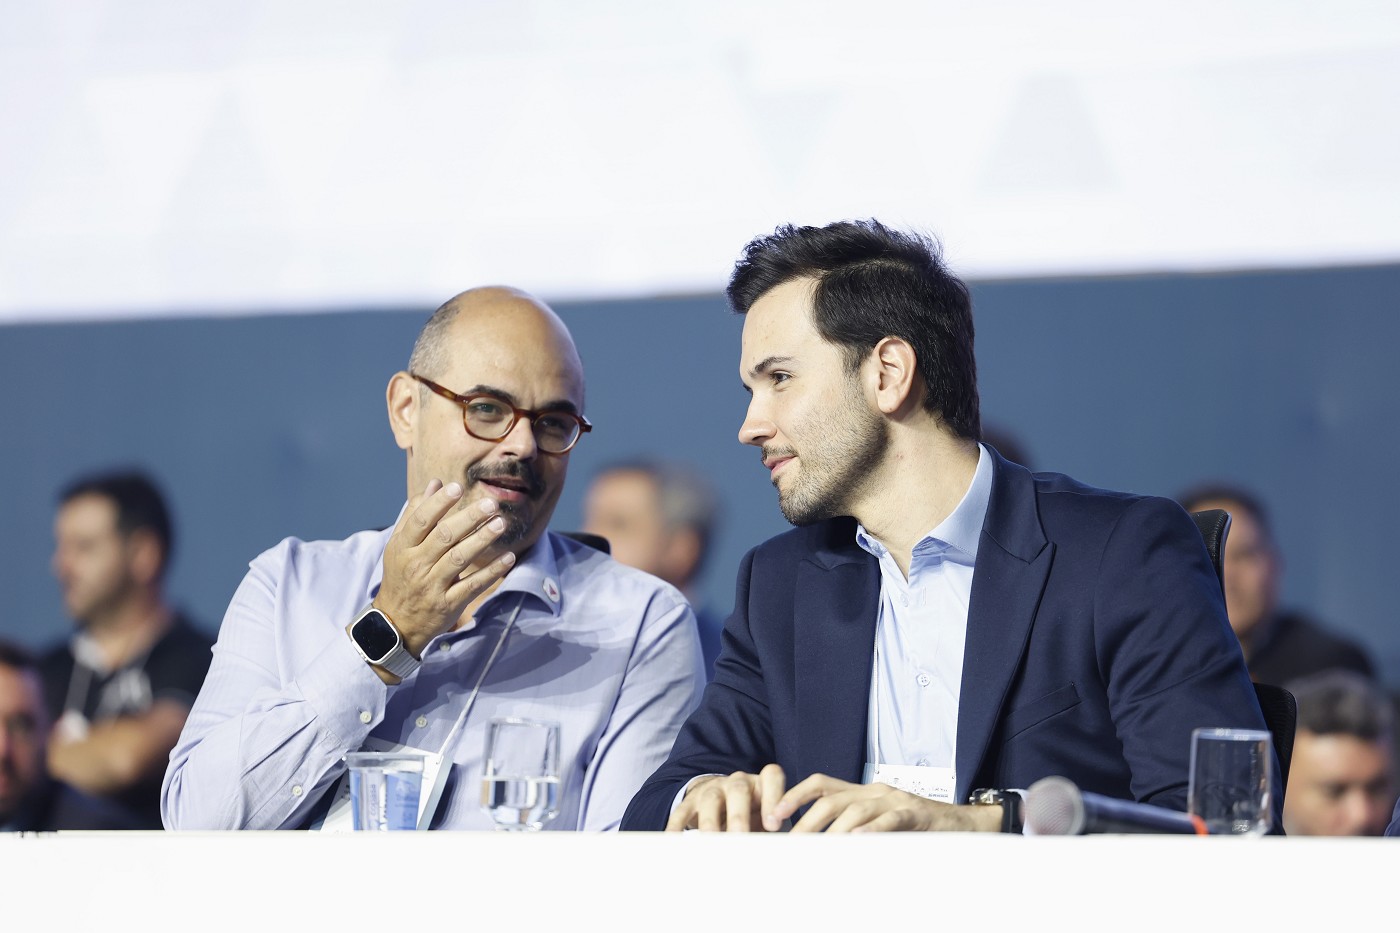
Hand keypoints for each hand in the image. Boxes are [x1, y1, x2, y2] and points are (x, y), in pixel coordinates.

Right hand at [374, 479, 516, 656]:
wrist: (396, 622)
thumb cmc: (401, 575)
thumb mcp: (400, 545)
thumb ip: (416, 514)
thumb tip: (436, 484)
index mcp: (403, 547)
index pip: (421, 521)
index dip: (439, 504)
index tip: (457, 487)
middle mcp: (416, 565)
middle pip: (444, 537)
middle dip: (469, 518)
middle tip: (491, 503)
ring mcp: (432, 586)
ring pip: (459, 559)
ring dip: (481, 540)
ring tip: (501, 524)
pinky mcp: (448, 604)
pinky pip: (472, 585)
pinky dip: (490, 571)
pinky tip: (508, 558)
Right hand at [666, 763, 789, 831]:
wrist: (721, 801)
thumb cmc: (752, 815)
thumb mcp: (765, 819)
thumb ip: (773, 831)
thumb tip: (787, 853)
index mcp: (761, 782)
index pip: (772, 776)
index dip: (775, 797)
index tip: (774, 825)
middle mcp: (737, 781)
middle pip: (738, 789)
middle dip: (739, 815)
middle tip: (740, 838)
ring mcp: (713, 789)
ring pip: (711, 800)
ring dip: (711, 823)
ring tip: (711, 843)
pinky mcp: (691, 800)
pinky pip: (682, 810)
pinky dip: (677, 825)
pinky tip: (674, 840)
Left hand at [773, 774, 997, 832]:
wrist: (962, 824)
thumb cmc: (915, 828)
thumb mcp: (878, 823)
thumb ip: (851, 829)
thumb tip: (817, 847)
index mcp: (862, 790)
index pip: (821, 784)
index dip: (795, 795)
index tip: (774, 815)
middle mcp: (874, 790)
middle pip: (831, 800)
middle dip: (806, 821)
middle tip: (789, 843)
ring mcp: (894, 800)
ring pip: (855, 810)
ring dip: (832, 831)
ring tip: (817, 849)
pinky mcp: (915, 814)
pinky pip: (889, 820)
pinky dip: (871, 830)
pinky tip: (857, 842)